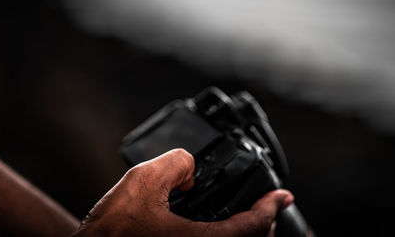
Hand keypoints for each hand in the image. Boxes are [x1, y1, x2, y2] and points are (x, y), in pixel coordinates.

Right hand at [71, 149, 293, 236]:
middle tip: (266, 204)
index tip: (282, 194)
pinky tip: (209, 225)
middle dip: (262, 222)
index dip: (271, 206)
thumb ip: (175, 163)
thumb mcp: (144, 181)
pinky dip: (222, 235)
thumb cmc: (112, 233)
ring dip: (243, 231)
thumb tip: (189, 166)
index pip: (253, 226)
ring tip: (243, 212)